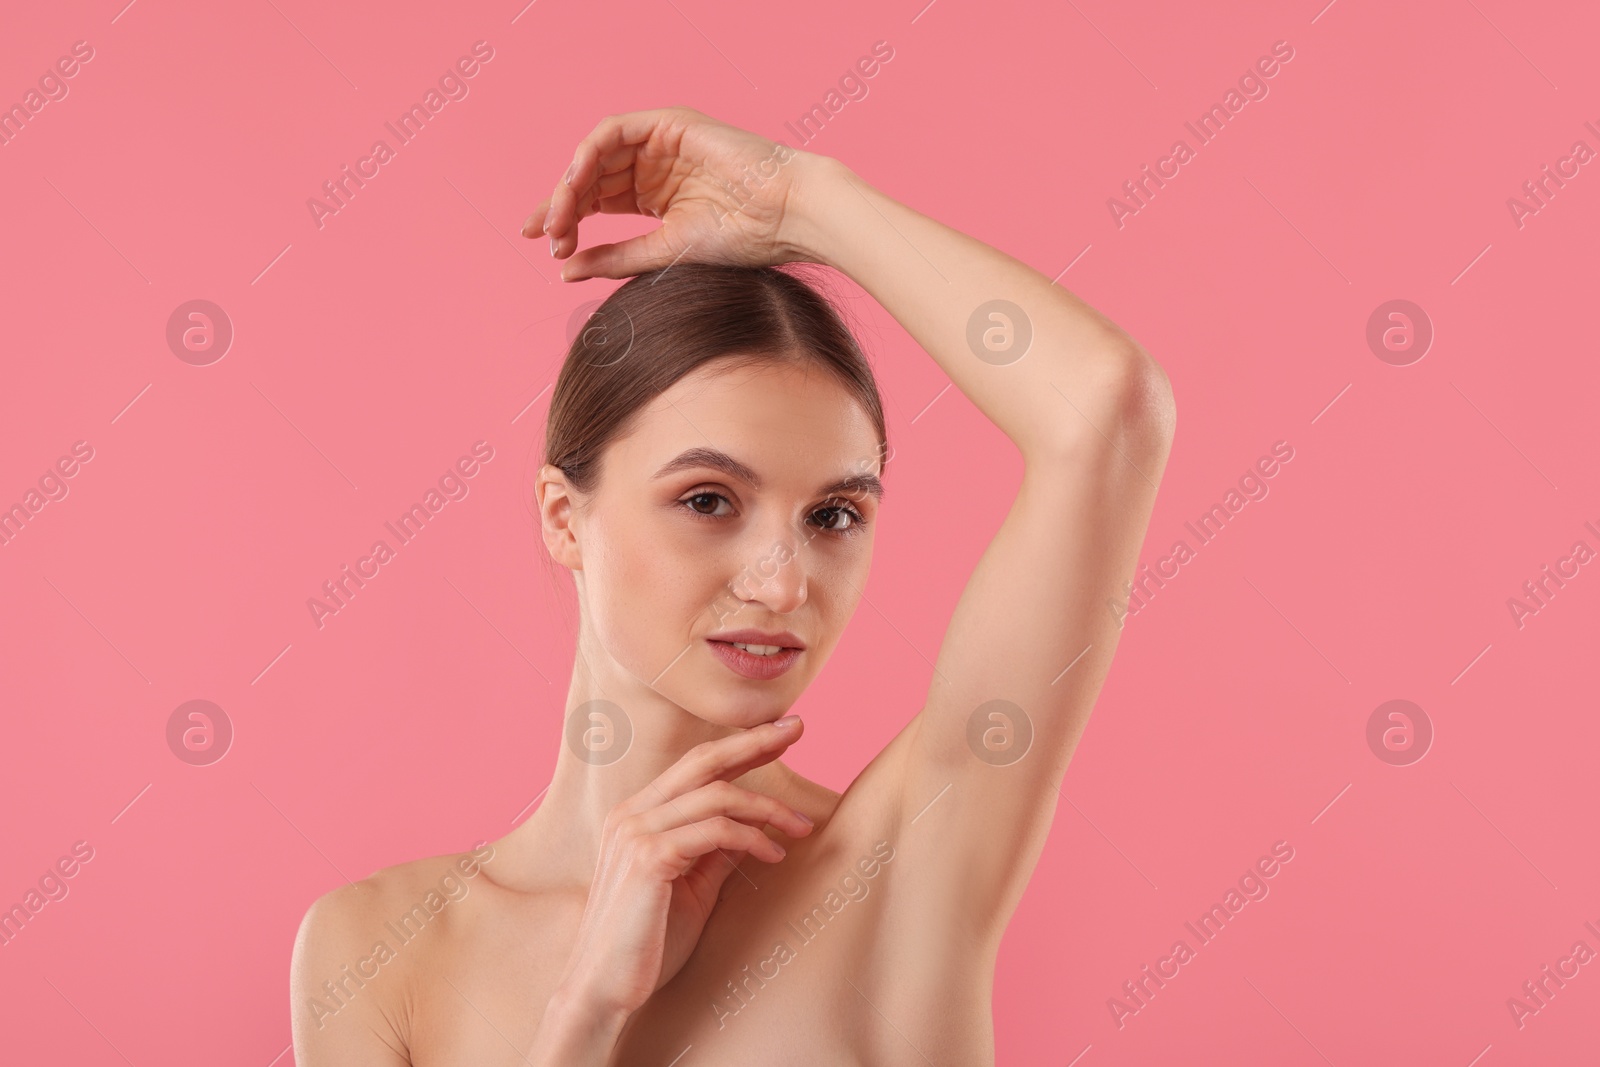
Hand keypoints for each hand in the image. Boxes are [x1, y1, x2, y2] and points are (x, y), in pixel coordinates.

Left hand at [523, 107, 815, 280]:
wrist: (786, 215)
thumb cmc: (743, 238)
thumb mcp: (664, 253)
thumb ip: (615, 258)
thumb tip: (564, 270)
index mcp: (656, 196)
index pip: (597, 203)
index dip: (567, 222)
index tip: (548, 249)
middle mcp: (653, 166)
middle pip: (590, 180)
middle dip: (561, 207)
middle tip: (543, 236)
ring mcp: (660, 143)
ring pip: (596, 157)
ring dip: (570, 187)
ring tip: (558, 220)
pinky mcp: (668, 123)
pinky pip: (613, 132)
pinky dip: (588, 155)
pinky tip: (575, 184)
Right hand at [550, 716, 813, 1025]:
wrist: (605, 990)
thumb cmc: (647, 944)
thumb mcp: (690, 888)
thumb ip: (713, 854)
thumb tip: (749, 829)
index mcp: (637, 815)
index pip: (695, 766)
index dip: (739, 745)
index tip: (780, 734)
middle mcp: (631, 814)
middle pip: (702, 760)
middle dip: (753, 741)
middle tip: (797, 729)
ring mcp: (636, 832)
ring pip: (716, 795)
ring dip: (767, 807)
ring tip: (801, 827)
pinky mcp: (648, 857)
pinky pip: (715, 832)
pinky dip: (752, 838)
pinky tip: (774, 855)